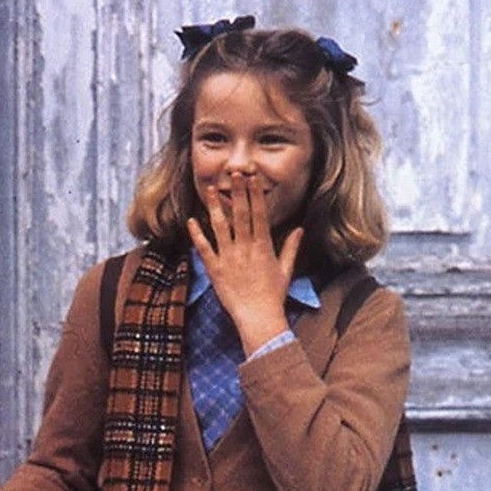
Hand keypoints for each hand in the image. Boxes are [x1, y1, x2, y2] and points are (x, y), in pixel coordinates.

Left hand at [187, 173, 302, 356]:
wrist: (259, 318)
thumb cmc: (273, 296)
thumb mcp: (286, 270)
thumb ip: (291, 248)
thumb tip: (299, 229)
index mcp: (264, 246)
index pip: (259, 214)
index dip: (254, 194)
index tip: (251, 178)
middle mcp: (246, 248)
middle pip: (240, 215)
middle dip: (237, 192)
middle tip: (233, 173)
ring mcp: (229, 258)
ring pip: (220, 227)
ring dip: (215, 207)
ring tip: (209, 189)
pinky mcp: (215, 270)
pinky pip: (205, 249)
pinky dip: (197, 235)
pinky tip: (191, 221)